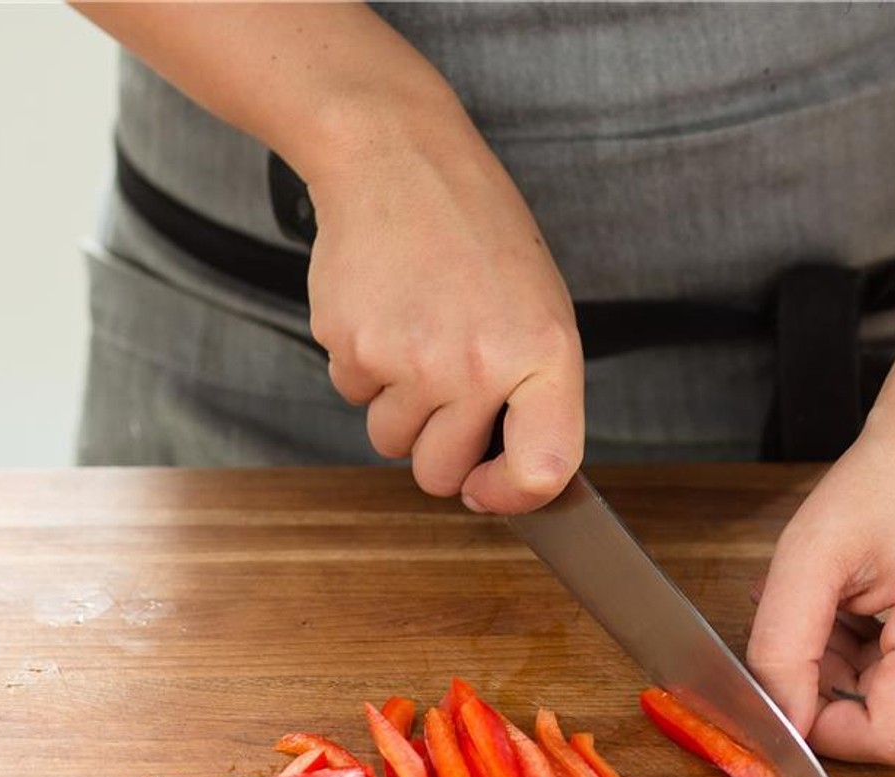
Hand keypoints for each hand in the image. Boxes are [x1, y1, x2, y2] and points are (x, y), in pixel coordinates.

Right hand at [306, 110, 583, 513]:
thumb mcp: (539, 308)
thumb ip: (533, 395)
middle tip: (441, 387)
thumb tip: (502, 478)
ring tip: (415, 332)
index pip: (541, 471)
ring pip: (389, 440)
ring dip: (395, 405)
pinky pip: (352, 394)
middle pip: (438, 473)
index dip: (508, 497)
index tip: (485, 489)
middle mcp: (479, 366)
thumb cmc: (477, 235)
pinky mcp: (352, 345)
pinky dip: (362, 365)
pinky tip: (384, 309)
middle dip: (434, 448)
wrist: (400, 161)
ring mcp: (411, 359)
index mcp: (543, 355)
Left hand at [746, 399, 894, 763]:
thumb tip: (781, 723)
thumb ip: (781, 648)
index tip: (782, 678)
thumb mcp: (808, 556)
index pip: (884, 737)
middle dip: (831, 683)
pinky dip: (875, 655)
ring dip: (850, 667)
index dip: (820, 725)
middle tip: (810, 614)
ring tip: (839, 598)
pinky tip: (865, 603)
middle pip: (892, 722)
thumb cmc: (890, 478)